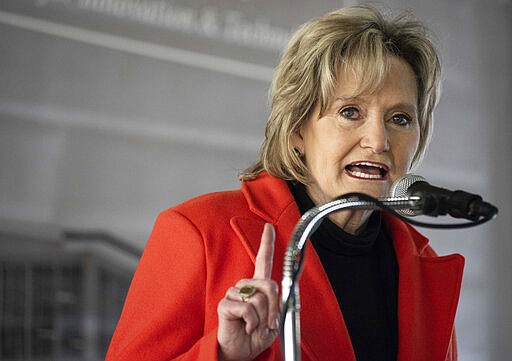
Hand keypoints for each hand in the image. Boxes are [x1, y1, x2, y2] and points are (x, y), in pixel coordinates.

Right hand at [217, 223, 279, 360]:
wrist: (240, 352)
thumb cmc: (255, 335)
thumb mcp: (273, 319)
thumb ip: (277, 303)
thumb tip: (278, 292)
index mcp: (257, 286)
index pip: (263, 260)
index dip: (266, 243)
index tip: (269, 227)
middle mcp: (245, 286)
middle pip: (269, 285)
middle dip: (273, 308)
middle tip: (268, 323)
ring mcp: (234, 294)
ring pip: (259, 299)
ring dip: (262, 318)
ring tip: (255, 326)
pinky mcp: (225, 304)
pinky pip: (247, 309)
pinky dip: (252, 322)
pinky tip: (246, 327)